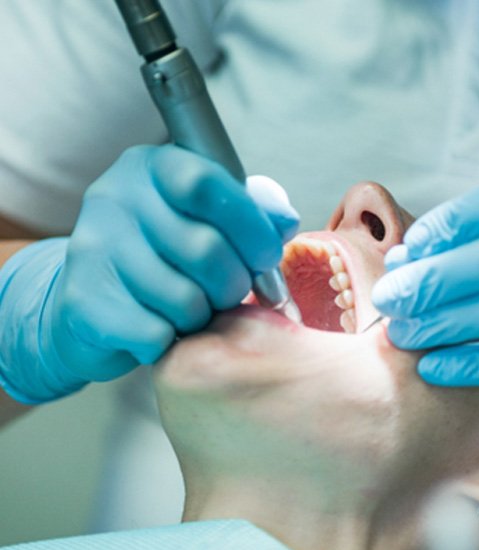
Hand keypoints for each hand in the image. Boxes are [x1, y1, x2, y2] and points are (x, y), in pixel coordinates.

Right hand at [0, 145, 298, 402]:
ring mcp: (92, 247)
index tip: (266, 256)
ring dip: (202, 316)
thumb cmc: (167, 256)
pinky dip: (171, 341)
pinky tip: (162, 329)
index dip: (250, 226)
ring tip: (191, 309)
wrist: (97, 298)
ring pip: (183, 300)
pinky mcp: (82, 301)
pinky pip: (155, 333)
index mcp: (152, 167)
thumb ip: (252, 215)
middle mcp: (115, 197)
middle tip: (230, 292)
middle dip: (234, 284)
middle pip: (204, 249)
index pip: (207, 184)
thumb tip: (284, 222)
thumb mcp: (210, 220)